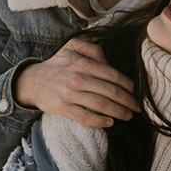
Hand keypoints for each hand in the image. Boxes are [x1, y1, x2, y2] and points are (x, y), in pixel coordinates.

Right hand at [13, 39, 136, 127]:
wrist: (32, 81)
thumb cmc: (58, 65)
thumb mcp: (72, 47)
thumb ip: (93, 49)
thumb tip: (110, 61)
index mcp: (83, 63)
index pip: (113, 74)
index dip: (129, 85)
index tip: (138, 92)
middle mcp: (78, 77)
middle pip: (110, 91)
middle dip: (128, 101)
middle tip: (138, 108)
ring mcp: (70, 93)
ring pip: (101, 104)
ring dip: (118, 112)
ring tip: (128, 116)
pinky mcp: (63, 107)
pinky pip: (85, 116)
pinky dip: (100, 121)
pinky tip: (109, 122)